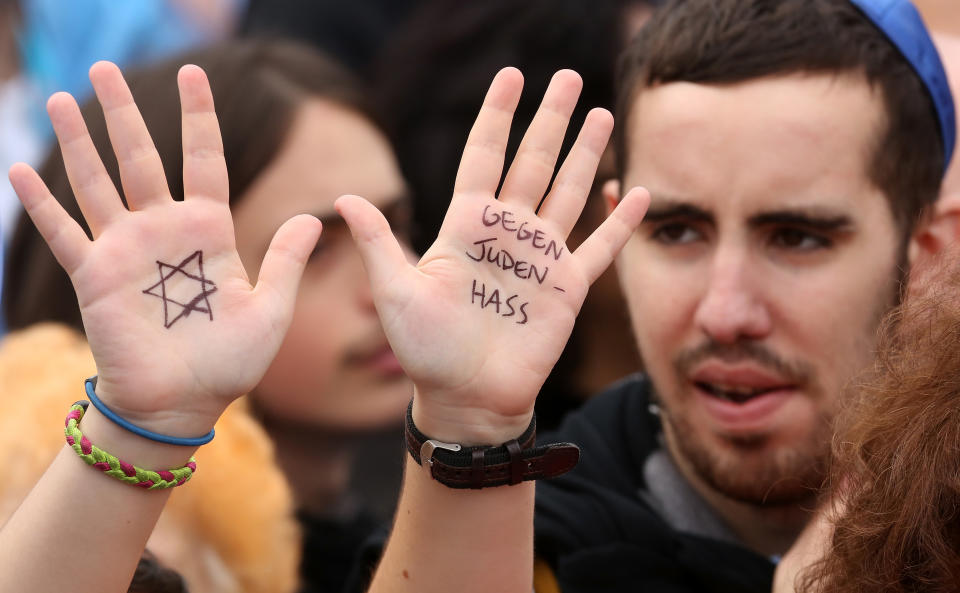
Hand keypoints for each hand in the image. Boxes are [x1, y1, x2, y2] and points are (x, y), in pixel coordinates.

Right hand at [8, 62, 320, 437]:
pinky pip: (63, 232)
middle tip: (104, 66)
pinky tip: (22, 169)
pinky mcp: (95, 276)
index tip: (192, 73)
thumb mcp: (269, 308)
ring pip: (97, 182)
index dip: (198, 116)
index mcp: (209, 232)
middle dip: (123, 113)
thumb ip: (285, 260)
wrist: (182, 405)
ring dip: (78, 142)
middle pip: (142, 157)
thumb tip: (315, 218)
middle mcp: (164, 231)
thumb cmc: (230, 362)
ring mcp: (126, 250)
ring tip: (60, 98)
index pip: (204, 159)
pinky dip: (43, 203)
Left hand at [337, 68, 648, 443]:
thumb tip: (344, 199)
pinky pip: (600, 248)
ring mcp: (541, 257)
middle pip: (533, 162)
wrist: (466, 397)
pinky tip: (637, 192)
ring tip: (600, 113)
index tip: (510, 77)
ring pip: (568, 192)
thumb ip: (380, 243)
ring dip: (586, 153)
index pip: (483, 155)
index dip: (496, 116)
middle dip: (549, 119)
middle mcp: (507, 233)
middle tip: (565, 77)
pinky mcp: (568, 288)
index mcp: (466, 225)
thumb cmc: (425, 350)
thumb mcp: (396, 293)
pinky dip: (619, 222)